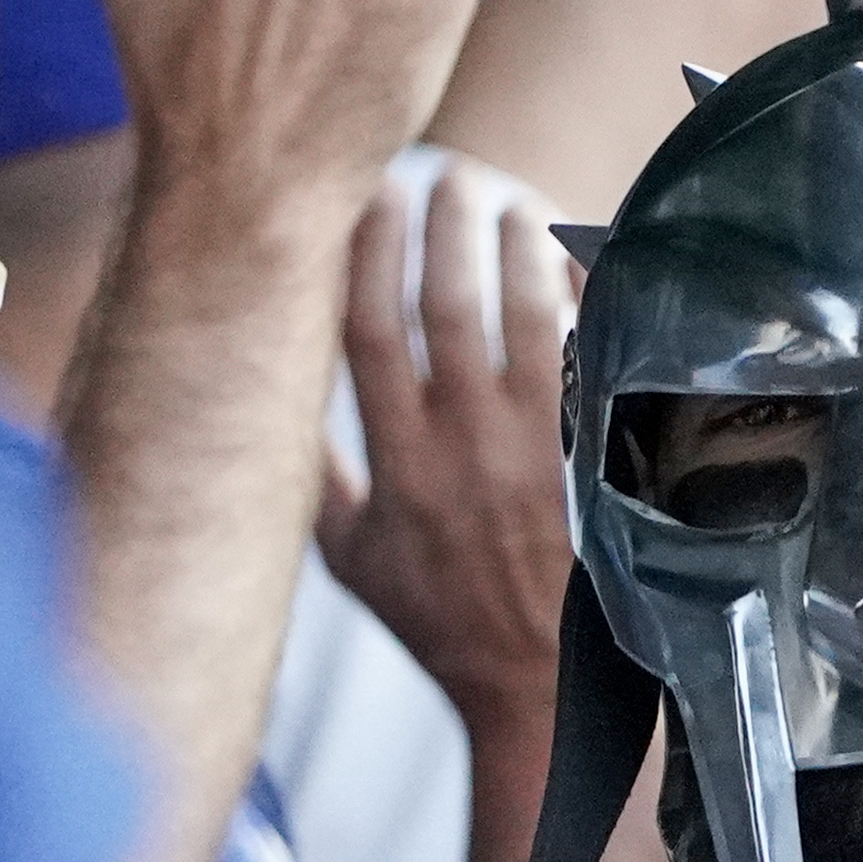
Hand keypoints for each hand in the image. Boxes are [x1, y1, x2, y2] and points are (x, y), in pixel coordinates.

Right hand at [314, 158, 576, 727]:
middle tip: (449, 177)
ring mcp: (539, 448)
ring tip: (509, 205)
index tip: (369, 196)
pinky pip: (594, 354)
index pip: (368, 330)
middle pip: (449, 304)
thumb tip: (267, 406)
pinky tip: (577, 262)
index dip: (364, 251)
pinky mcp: (595, 454)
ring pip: (527, 317)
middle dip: (445, 226)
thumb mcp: (353, 560)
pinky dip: (587, 300)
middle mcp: (466, 447)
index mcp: (399, 464)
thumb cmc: (442, 622)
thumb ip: (317, 477)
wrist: (537, 684)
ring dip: (517, 246)